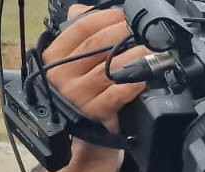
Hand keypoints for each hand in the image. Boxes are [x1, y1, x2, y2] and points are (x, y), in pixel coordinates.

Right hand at [43, 5, 151, 133]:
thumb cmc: (81, 87)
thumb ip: (78, 31)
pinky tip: (144, 77)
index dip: (105, 18)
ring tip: (150, 50)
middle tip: (141, 30)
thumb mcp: (71, 59)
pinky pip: (116, 94)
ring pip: (108, 68)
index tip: (124, 15)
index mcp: (55, 55)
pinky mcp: (95, 111)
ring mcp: (78, 94)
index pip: (81, 27)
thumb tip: (90, 10)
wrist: (84, 127)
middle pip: (96, 45)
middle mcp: (62, 74)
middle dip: (122, 34)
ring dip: (133, 57)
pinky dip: (131, 84)